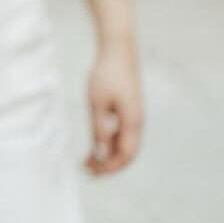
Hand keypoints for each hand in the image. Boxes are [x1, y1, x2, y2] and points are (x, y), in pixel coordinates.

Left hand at [85, 38, 143, 174]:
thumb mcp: (97, 103)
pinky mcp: (129, 110)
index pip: (126, 155)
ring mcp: (134, 116)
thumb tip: (101, 156)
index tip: (91, 172)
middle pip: (127, 153)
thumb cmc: (106, 74)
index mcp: (133, 122)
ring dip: (107, 155)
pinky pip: (122, 134)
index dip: (110, 167)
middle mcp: (137, 122)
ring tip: (86, 160)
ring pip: (124, 144)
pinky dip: (109, 142)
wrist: (118, 50)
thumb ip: (99, 130)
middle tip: (86, 169)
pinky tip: (94, 144)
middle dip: (108, 165)